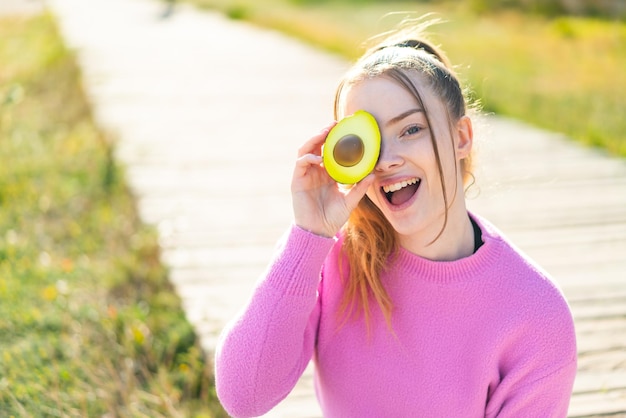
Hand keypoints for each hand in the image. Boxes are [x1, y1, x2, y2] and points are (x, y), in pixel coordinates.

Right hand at [291, 123, 373, 237]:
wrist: (318, 231)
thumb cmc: (333, 217)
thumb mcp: (350, 201)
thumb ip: (360, 187)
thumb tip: (374, 174)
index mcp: (328, 173)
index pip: (331, 151)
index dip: (337, 139)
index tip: (347, 129)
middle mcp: (316, 171)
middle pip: (318, 146)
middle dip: (325, 133)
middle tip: (335, 124)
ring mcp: (306, 175)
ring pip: (307, 150)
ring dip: (314, 139)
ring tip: (325, 133)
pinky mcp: (297, 181)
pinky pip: (301, 164)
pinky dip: (308, 158)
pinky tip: (318, 158)